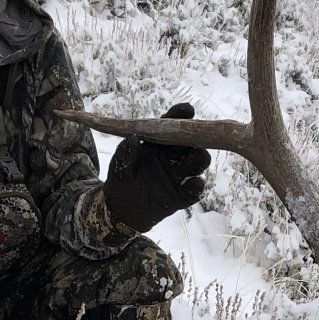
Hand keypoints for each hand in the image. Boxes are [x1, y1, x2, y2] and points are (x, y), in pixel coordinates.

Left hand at [103, 102, 212, 234]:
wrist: (122, 210)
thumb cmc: (122, 181)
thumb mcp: (119, 166)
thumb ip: (125, 153)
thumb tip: (133, 138)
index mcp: (159, 144)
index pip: (171, 126)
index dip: (180, 116)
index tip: (188, 110)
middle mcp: (173, 157)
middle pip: (190, 143)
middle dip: (197, 137)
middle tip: (197, 135)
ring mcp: (179, 176)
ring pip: (196, 164)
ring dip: (200, 158)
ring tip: (198, 155)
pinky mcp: (181, 196)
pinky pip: (192, 191)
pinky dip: (197, 187)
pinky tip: (196, 183)